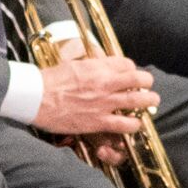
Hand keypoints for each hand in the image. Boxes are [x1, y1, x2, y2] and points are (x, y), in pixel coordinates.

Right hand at [35, 52, 157, 165]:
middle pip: (139, 79)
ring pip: (138, 101)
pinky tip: (135, 124)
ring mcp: (104, 103)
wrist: (35, 98)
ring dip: (149, 101)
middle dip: (147, 82)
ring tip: (151, 102)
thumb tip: (99, 63)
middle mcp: (105, 83)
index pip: (126, 64)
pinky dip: (134, 124)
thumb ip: (90, 65)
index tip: (130, 74)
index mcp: (97, 67)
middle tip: (148, 87)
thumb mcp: (72, 64)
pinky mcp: (99, 121)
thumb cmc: (49, 80)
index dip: (131, 69)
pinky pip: (125, 124)